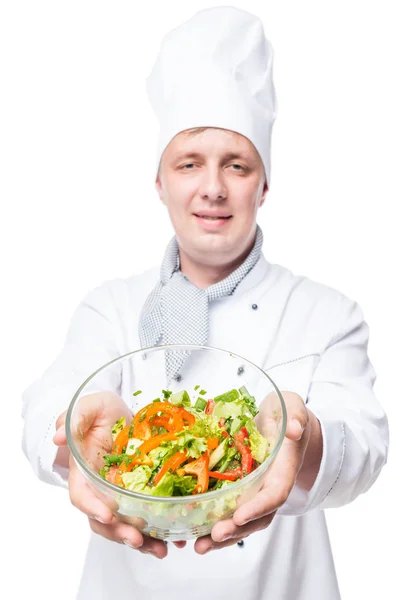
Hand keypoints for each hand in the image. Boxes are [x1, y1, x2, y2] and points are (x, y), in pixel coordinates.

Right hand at [53, 391, 185, 558]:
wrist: (120, 412)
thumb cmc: (101, 410)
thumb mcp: (89, 407)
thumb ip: (74, 419)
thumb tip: (59, 437)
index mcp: (83, 470)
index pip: (81, 495)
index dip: (92, 507)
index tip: (107, 515)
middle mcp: (99, 488)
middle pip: (103, 519)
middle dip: (119, 532)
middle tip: (138, 540)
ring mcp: (119, 493)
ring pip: (124, 524)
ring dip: (141, 541)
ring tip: (161, 549)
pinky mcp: (139, 493)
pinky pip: (146, 517)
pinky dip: (159, 530)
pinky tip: (175, 538)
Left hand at [194, 391, 321, 553]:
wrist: (282, 419)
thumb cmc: (286, 412)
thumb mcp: (293, 407)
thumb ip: (297, 417)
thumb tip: (294, 430)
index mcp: (284, 468)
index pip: (275, 493)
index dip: (258, 507)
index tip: (239, 517)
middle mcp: (270, 484)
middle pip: (257, 516)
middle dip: (236, 530)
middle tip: (212, 536)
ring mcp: (255, 490)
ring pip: (242, 520)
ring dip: (222, 536)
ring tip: (198, 546)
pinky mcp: (239, 488)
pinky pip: (227, 510)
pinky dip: (211, 523)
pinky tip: (191, 532)